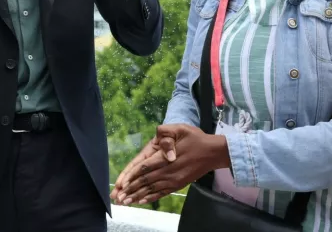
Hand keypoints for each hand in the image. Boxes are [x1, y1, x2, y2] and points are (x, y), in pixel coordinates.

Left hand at [112, 124, 228, 204]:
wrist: (213, 152)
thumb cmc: (195, 138)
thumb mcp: (180, 129)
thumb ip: (167, 133)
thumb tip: (163, 145)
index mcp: (165, 157)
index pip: (144, 167)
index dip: (131, 176)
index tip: (121, 184)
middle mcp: (168, 171)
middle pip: (144, 181)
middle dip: (130, 189)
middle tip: (117, 197)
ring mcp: (173, 179)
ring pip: (151, 189)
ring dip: (137, 195)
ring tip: (125, 202)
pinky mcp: (177, 184)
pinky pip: (161, 193)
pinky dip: (150, 197)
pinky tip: (141, 201)